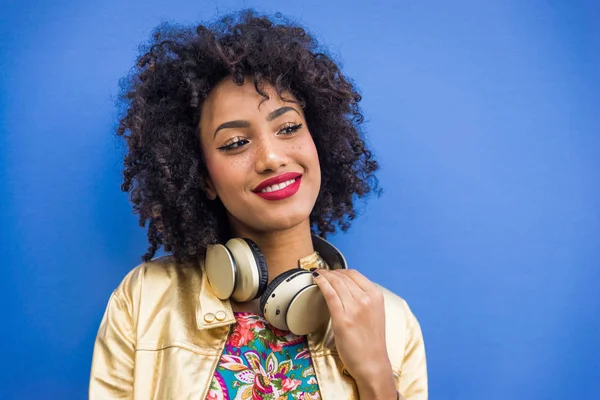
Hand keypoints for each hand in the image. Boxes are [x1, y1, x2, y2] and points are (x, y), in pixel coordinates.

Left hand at [312, 269, 397, 399]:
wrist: (373, 363)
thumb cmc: (372, 341)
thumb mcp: (374, 313)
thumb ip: (363, 299)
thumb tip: (345, 287)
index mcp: (376, 295)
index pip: (354, 274)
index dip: (340, 270)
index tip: (331, 271)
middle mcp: (367, 299)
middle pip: (343, 277)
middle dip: (329, 272)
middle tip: (320, 272)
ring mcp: (355, 308)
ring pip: (335, 283)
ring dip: (324, 275)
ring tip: (316, 275)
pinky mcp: (342, 319)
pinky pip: (330, 294)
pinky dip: (321, 283)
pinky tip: (315, 280)